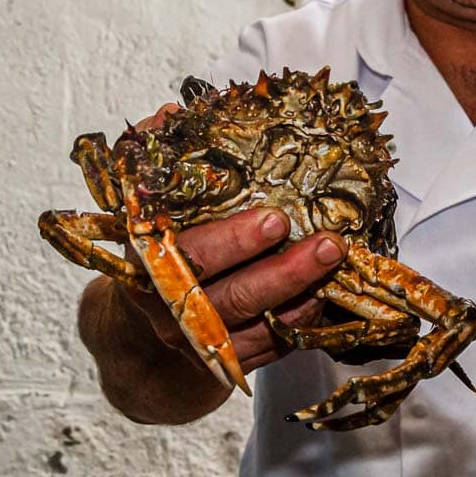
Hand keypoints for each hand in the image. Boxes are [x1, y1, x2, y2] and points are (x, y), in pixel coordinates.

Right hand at [119, 104, 348, 375]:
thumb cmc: (152, 244)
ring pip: (253, 328)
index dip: (233, 242)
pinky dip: (298, 323)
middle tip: (325, 244)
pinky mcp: (223, 362)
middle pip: (228, 299)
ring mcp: (196, 342)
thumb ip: (159, 157)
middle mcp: (168, 309)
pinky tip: (325, 295)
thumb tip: (174, 114)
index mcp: (145, 262)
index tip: (276, 218)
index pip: (188, 257)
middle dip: (281, 273)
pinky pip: (266, 349)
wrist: (140, 323)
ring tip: (335, 261)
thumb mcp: (144, 200)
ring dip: (300, 295)